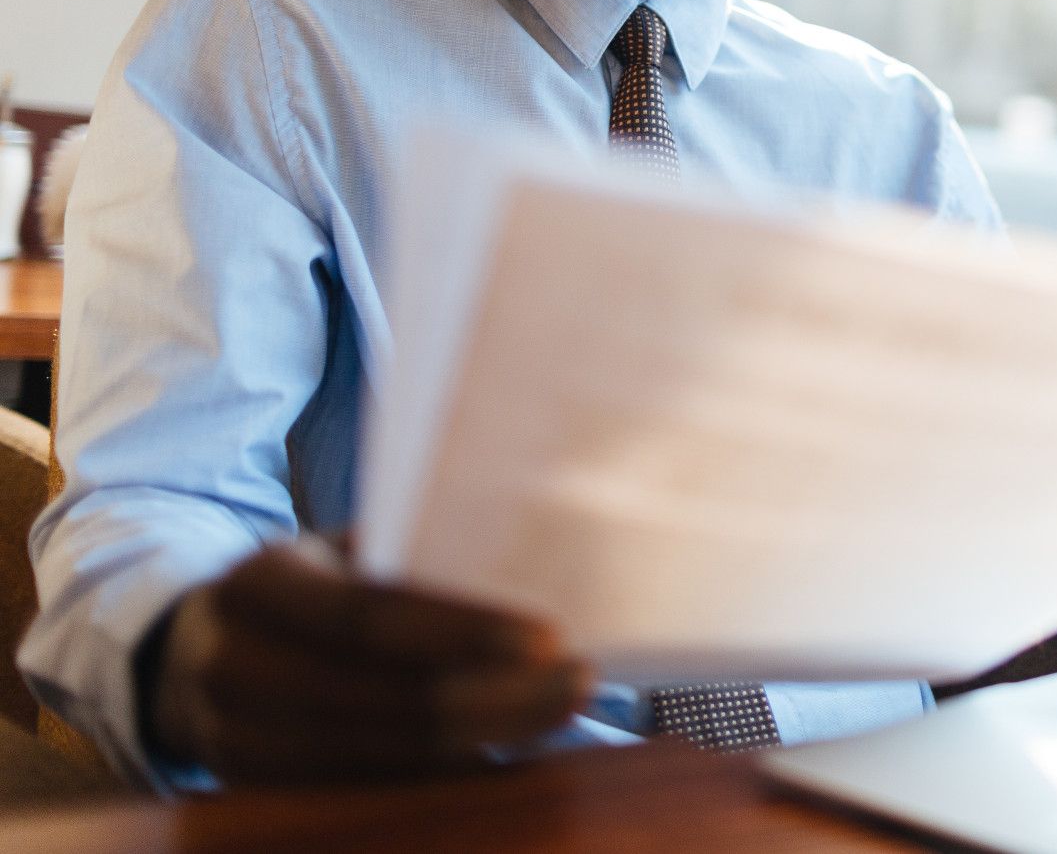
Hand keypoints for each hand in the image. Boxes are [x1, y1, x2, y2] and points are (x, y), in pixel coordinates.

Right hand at [144, 538, 591, 781]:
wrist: (190, 653)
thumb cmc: (302, 587)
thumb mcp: (332, 553)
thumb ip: (405, 558)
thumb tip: (532, 559)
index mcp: (257, 584)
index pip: (371, 615)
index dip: (462, 631)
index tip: (549, 637)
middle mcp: (235, 664)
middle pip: (386, 697)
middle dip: (497, 697)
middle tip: (582, 682)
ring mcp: (235, 739)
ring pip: (382, 754)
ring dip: (485, 739)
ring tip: (560, 713)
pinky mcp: (256, 789)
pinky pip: (367, 786)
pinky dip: (445, 772)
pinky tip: (506, 751)